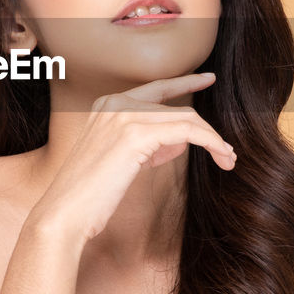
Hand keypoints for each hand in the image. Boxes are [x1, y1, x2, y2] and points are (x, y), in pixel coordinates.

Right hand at [29, 72, 235, 243]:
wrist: (65, 213)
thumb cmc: (90, 196)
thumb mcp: (120, 162)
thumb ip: (147, 145)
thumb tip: (178, 142)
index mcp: (105, 105)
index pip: (155, 88)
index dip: (185, 82)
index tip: (207, 80)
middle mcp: (113, 103)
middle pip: (175, 106)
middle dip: (206, 128)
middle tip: (228, 151)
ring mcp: (123, 115)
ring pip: (185, 119)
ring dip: (213, 140)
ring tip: (227, 160)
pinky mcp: (135, 134)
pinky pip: (187, 131)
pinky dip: (210, 142)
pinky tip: (221, 156)